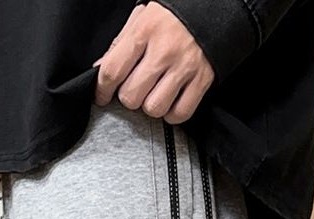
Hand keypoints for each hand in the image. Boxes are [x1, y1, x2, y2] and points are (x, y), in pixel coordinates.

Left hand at [95, 2, 214, 123]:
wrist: (213, 8)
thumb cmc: (172, 16)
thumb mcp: (141, 19)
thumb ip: (119, 45)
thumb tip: (100, 69)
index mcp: (144, 31)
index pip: (112, 71)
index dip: (102, 90)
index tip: (102, 96)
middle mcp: (164, 50)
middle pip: (131, 97)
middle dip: (129, 96)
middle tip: (136, 87)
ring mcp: (184, 67)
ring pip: (154, 108)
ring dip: (151, 105)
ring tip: (154, 91)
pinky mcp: (202, 80)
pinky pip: (179, 113)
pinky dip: (172, 113)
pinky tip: (171, 99)